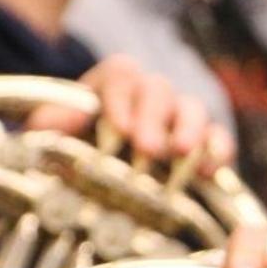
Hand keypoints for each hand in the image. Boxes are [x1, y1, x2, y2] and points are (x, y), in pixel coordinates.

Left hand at [26, 55, 232, 173]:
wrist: (88, 194)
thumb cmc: (68, 159)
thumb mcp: (49, 140)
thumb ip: (51, 123)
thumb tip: (66, 116)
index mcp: (111, 88)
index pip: (122, 73)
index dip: (121, 97)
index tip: (118, 126)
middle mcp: (148, 98)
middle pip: (158, 89)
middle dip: (153, 118)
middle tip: (148, 148)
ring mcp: (177, 120)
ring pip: (192, 108)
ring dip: (188, 129)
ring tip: (182, 153)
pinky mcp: (202, 148)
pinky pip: (217, 138)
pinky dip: (217, 149)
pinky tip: (209, 169)